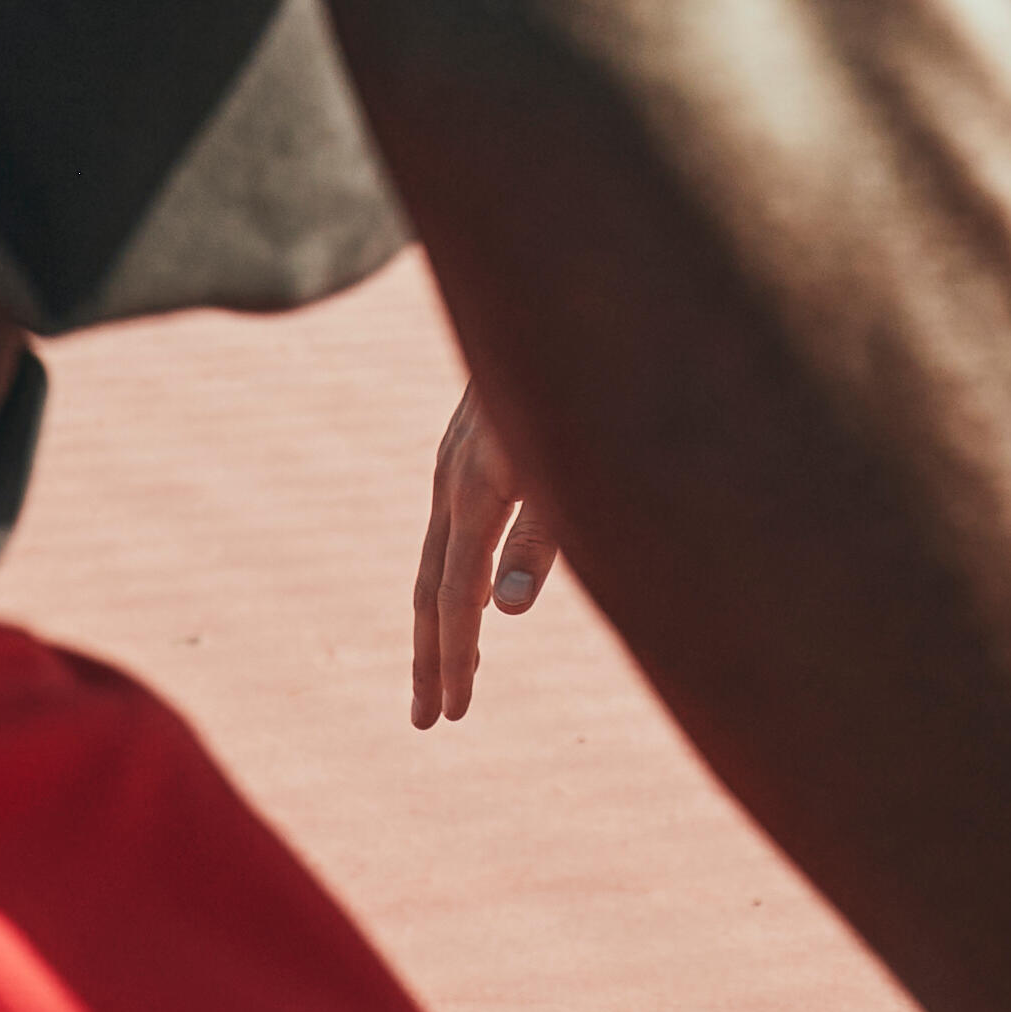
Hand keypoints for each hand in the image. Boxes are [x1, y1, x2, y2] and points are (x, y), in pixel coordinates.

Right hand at [409, 387, 562, 728]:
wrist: (556, 293)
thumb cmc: (581, 375)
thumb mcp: (570, 456)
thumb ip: (543, 532)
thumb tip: (506, 609)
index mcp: (474, 490)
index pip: (452, 599)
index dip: (453, 660)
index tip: (451, 715)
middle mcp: (453, 479)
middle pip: (432, 587)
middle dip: (433, 656)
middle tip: (428, 719)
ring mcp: (456, 461)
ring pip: (439, 555)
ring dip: (442, 618)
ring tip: (447, 668)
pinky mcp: (471, 445)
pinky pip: (452, 526)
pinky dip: (455, 572)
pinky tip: (475, 587)